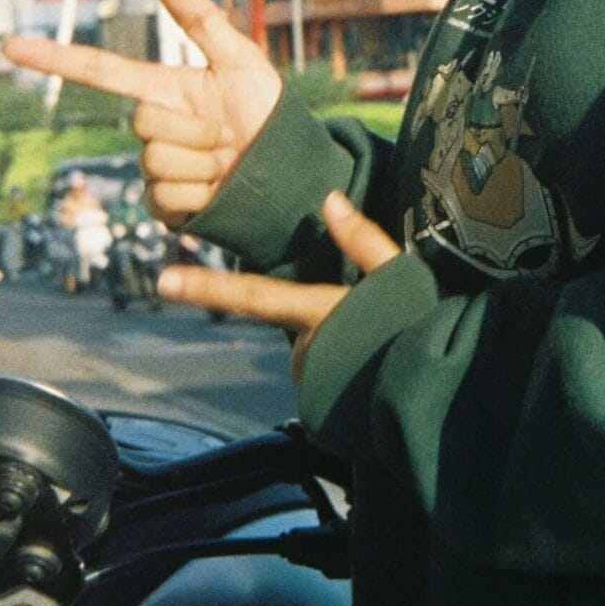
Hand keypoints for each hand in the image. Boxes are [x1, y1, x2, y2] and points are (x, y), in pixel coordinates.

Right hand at [3, 0, 281, 228]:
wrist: (289, 173)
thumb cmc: (268, 112)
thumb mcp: (241, 60)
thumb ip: (202, 19)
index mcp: (161, 89)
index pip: (98, 70)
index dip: (53, 58)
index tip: (9, 46)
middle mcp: (152, 127)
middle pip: (143, 122)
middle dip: (192, 128)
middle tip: (226, 134)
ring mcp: (154, 169)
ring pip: (157, 161)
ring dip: (201, 162)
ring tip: (226, 163)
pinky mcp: (163, 206)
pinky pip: (166, 196)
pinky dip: (200, 193)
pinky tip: (217, 190)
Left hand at [158, 191, 399, 383]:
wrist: (440, 396)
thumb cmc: (423, 331)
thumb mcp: (401, 275)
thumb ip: (363, 238)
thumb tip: (330, 198)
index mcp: (318, 312)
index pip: (252, 295)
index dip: (206, 287)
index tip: (164, 280)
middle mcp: (306, 349)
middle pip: (297, 324)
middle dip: (325, 323)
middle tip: (371, 330)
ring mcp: (312, 382)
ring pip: (311, 352)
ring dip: (335, 349)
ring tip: (377, 351)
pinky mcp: (320, 407)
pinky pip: (321, 378)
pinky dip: (340, 373)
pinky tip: (371, 372)